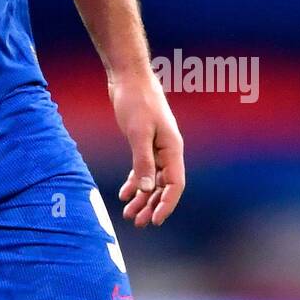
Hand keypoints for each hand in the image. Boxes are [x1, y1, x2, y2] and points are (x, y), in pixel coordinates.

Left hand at [110, 68, 184, 226]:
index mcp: (173, 149)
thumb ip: (143, 161)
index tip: (154, 220)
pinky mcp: (143, 142)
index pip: (175, 185)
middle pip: (163, 186)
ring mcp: (156, 147)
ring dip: (142, 197)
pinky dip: (135, 182)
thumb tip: (147, 189)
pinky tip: (124, 193)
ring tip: (129, 214)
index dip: (166, 204)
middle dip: (151, 205)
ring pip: (152, 180)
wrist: (128, 77)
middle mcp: (168, 150)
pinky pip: (142, 169)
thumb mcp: (138, 132)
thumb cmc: (136, 101)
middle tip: (137, 222)